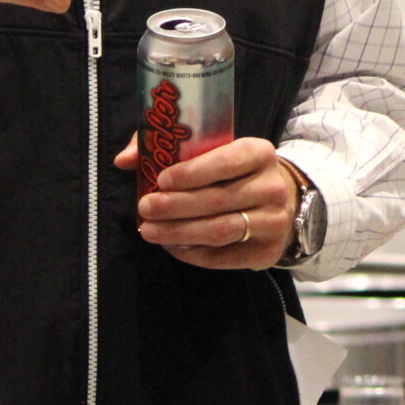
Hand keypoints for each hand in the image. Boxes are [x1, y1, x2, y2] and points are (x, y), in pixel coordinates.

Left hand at [117, 136, 296, 269]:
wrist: (280, 202)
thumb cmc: (234, 173)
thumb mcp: (213, 151)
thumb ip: (167, 148)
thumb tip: (124, 160)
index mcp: (260, 153)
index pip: (227, 161)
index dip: (192, 172)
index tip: (161, 180)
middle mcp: (272, 187)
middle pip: (218, 200)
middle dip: (176, 206)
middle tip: (145, 208)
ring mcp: (274, 221)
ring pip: (219, 231)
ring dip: (179, 233)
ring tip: (149, 231)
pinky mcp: (267, 252)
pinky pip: (223, 257)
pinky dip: (192, 254)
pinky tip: (172, 246)